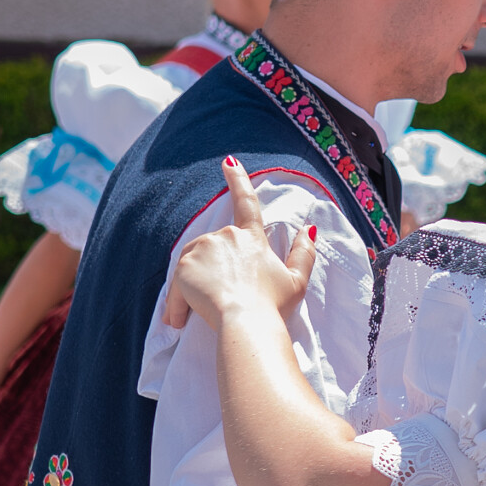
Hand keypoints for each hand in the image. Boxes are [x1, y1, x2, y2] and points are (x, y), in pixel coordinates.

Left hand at [165, 157, 315, 332]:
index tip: (229, 161)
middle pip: (213, 249)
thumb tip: (309, 229)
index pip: (246, 201)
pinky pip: (176, 285)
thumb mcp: (296, 281)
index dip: (238, 179)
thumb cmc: (272, 306)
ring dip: (193, 288)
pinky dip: (176, 304)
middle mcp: (226, 236)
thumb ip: (303, 253)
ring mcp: (203, 249)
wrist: (247, 323)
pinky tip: (178, 321)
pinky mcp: (184, 267)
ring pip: (194, 267)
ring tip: (202, 314)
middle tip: (220, 300)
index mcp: (252, 238)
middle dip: (212, 272)